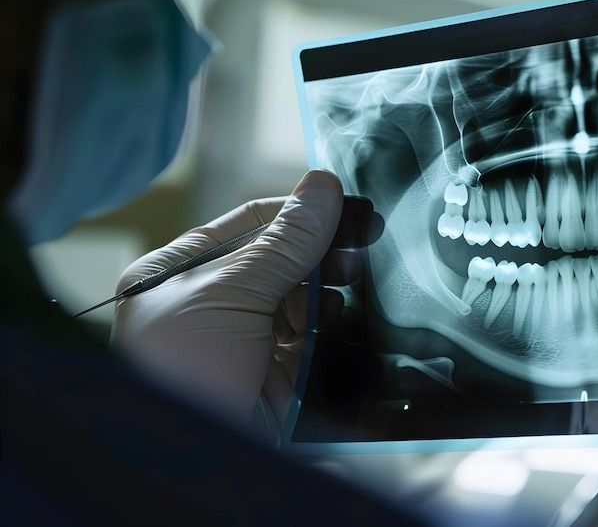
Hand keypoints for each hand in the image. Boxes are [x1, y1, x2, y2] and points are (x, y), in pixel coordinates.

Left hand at [112, 170, 351, 433]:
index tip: (345, 205)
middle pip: (283, 263)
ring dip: (332, 294)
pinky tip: (354, 319)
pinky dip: (338, 331)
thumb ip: (283, 243)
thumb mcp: (229, 295)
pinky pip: (318, 345)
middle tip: (363, 248)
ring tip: (356, 285)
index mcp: (179, 275)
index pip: (250, 226)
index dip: (299, 214)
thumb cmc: (182, 371)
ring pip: (305, 304)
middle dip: (322, 255)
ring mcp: (248, 346)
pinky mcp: (280, 383)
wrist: (191, 466)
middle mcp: (213, 307)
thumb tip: (324, 186)